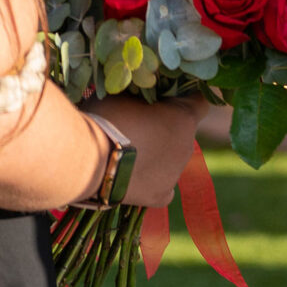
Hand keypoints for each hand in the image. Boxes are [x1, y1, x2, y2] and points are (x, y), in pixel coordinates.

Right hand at [85, 95, 209, 207]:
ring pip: (171, 159)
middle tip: (136, 127)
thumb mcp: (125, 94)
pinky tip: (132, 177)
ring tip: (126, 154)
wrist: (87, 160)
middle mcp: (188, 145)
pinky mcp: (161, 195)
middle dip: (165, 128)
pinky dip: (151, 181)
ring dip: (156, 154)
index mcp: (185, 116)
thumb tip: (142, 90)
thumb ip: (142, 95)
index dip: (182, 98)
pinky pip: (163, 186)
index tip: (164, 98)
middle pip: (182, 132)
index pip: (199, 101)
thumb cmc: (105, 118)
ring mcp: (176, 172)